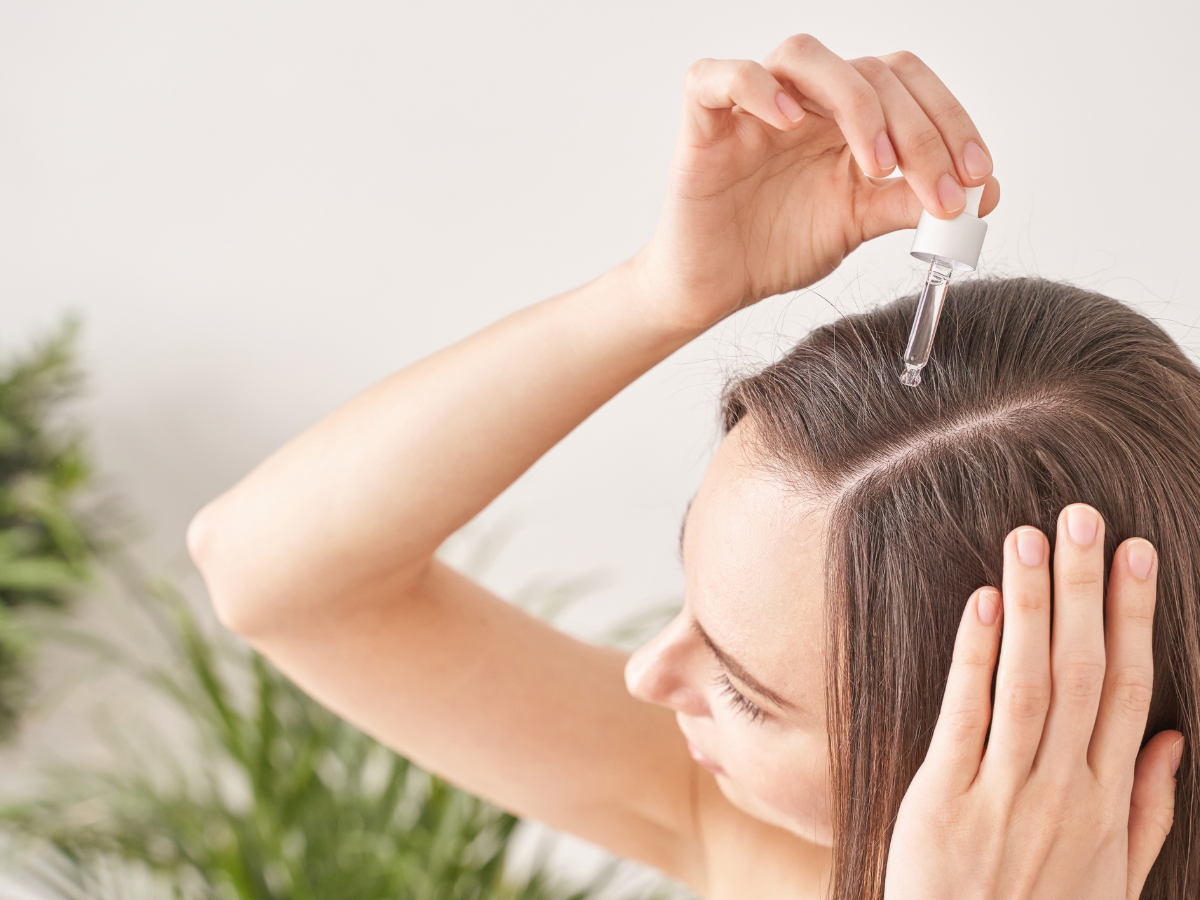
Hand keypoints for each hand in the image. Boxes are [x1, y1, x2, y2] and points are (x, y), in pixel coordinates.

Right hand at [634, 34, 1000, 335]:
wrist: (715, 288)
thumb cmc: (776, 248)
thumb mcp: (859, 224)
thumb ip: (909, 202)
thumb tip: (983, 194)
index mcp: (845, 117)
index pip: (908, 85)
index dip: (950, 122)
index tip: (977, 179)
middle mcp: (805, 100)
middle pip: (870, 71)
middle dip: (919, 130)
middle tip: (939, 191)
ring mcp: (754, 107)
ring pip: (805, 55)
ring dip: (854, 101)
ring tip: (874, 163)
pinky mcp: (704, 122)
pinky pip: (720, 77)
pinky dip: (756, 88)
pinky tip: (789, 123)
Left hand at [885, 504, 1182, 898]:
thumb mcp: (1116, 879)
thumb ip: (1149, 810)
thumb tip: (1176, 739)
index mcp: (1107, 802)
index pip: (1127, 690)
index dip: (1134, 618)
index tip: (1137, 555)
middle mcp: (1064, 789)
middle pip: (1084, 672)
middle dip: (1087, 591)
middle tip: (1084, 517)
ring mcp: (1005, 792)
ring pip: (1030, 683)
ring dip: (1034, 606)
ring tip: (1032, 538)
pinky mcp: (945, 797)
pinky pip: (966, 716)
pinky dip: (975, 657)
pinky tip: (983, 604)